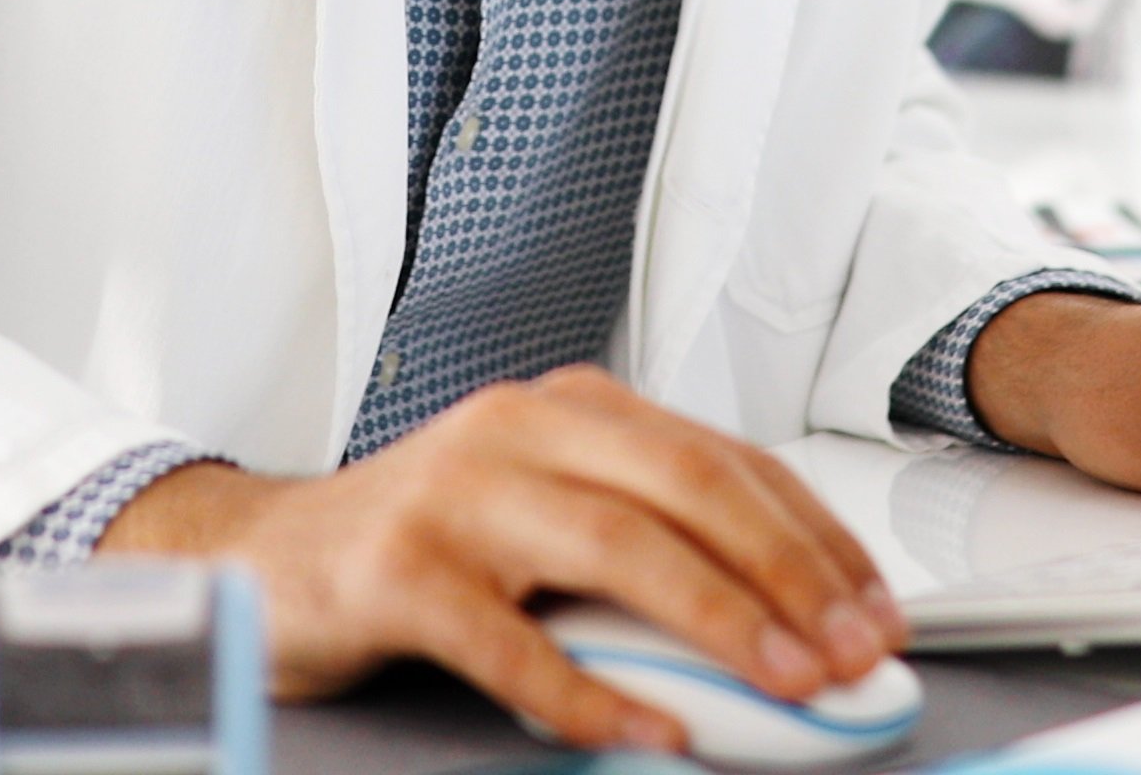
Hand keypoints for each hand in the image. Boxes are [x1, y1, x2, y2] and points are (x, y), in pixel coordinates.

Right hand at [92, 365, 904, 750]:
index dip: (817, 538)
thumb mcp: (548, 518)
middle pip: (685, 485)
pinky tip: (647, 733)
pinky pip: (508, 639)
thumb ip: (651, 548)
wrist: (263, 559)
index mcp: (574, 407)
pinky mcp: (396, 571)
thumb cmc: (427, 546)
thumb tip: (796, 625)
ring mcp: (453, 494)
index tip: (877, 613)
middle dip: (788, 571)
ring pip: (610, 546)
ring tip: (782, 684)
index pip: (728, 460)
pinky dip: (587, 694)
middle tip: (850, 651)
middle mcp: (518, 429)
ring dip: (716, 621)